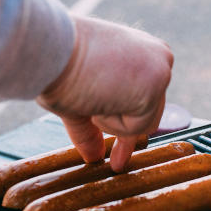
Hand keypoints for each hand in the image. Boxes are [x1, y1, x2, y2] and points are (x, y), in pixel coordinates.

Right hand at [37, 16, 172, 170]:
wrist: (50, 48)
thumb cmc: (57, 65)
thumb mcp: (79, 100)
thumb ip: (92, 127)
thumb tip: (94, 156)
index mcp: (142, 52)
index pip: (146, 99)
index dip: (130, 126)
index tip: (120, 157)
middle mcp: (159, 56)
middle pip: (152, 115)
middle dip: (128, 137)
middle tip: (117, 162)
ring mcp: (161, 69)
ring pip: (144, 124)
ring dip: (111, 122)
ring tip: (90, 95)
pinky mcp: (155, 83)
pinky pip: (136, 126)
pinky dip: (111, 122)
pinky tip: (97, 95)